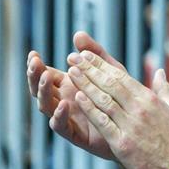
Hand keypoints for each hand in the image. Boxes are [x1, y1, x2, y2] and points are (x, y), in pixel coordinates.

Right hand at [26, 31, 123, 160]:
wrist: (134, 128)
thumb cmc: (119, 97)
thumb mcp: (110, 70)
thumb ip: (95, 53)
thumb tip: (78, 34)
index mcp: (67, 85)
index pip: (45, 74)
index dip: (36, 65)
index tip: (33, 54)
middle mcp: (63, 101)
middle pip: (40, 89)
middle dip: (34, 76)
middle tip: (35, 63)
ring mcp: (67, 118)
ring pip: (46, 106)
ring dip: (43, 92)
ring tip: (47, 76)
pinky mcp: (75, 135)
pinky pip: (61, 127)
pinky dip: (59, 115)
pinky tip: (64, 103)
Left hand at [66, 50, 168, 168]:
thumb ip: (165, 90)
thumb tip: (159, 73)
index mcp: (150, 100)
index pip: (121, 77)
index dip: (102, 65)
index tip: (87, 55)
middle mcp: (139, 109)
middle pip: (110, 84)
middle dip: (89, 69)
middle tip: (73, 57)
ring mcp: (130, 126)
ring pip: (103, 100)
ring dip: (85, 84)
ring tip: (72, 72)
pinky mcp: (122, 144)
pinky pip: (102, 123)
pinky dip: (90, 109)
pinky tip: (77, 98)